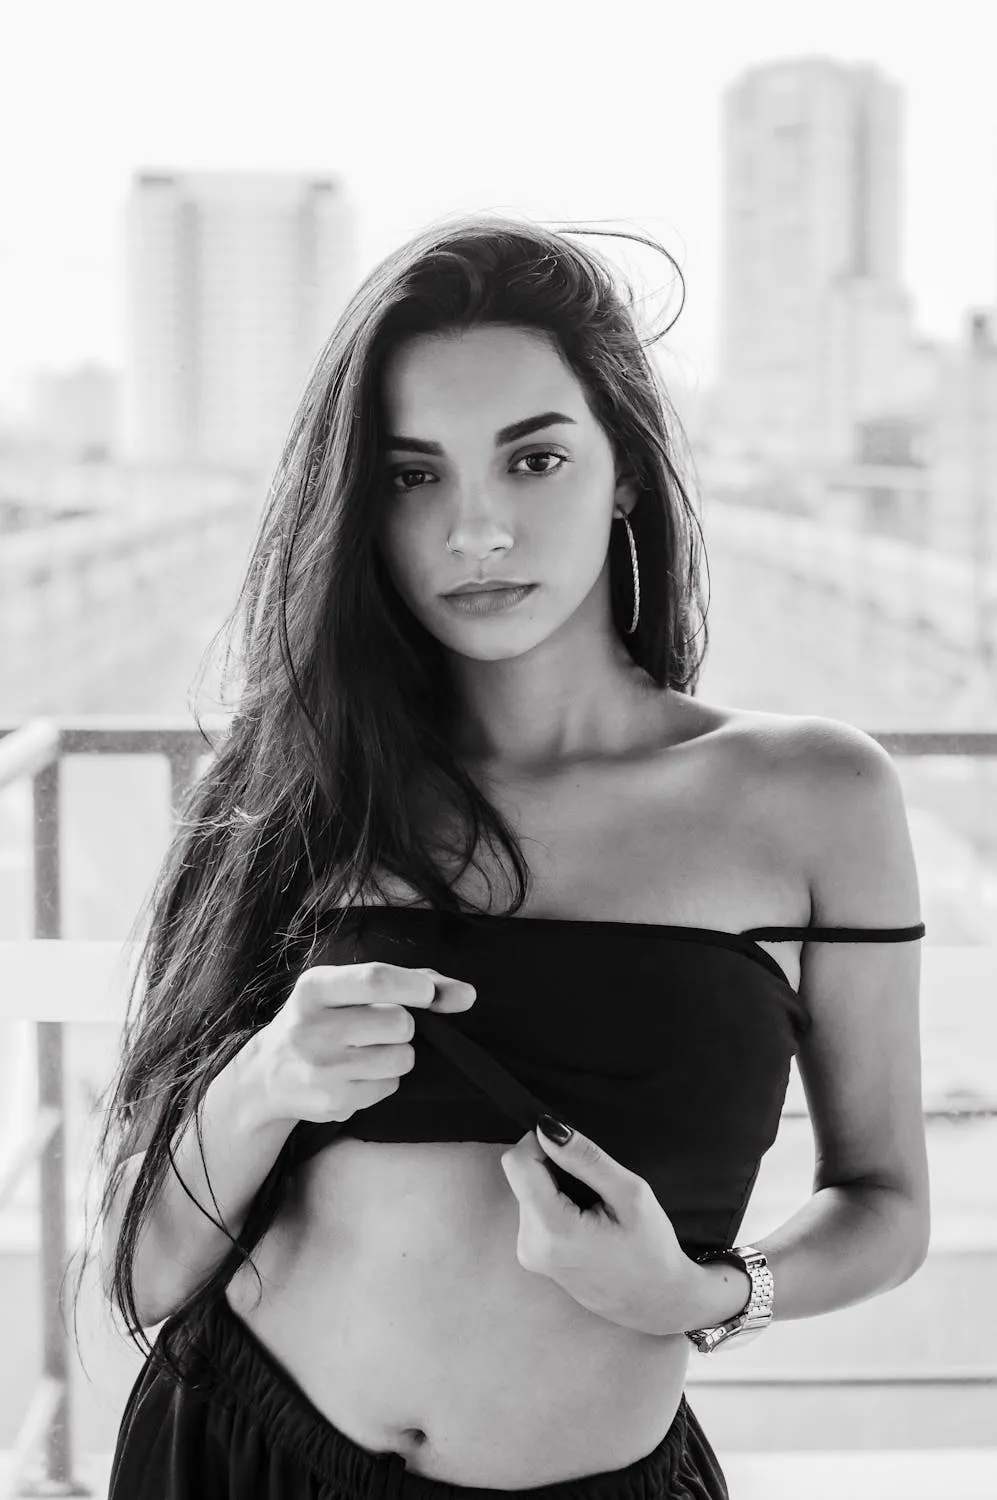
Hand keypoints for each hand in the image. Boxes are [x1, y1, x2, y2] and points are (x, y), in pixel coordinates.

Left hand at [499, 1118, 697, 1334]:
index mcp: (553, 1230)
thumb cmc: (652, 1250)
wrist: (657, 1302)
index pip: (517, 1162)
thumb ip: (586, 1158)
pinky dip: (554, 1203)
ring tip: (592, 1206)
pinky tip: (584, 1219)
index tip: (573, 1149)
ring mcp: (529, 1254)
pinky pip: (532, 1209)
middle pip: (521, 1175)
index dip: (540, 1143)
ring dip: (554, 1186)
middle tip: (594, 1185)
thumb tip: (547, 1127)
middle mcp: (531, 1245)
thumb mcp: (630, 1194)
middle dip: (552, 1167)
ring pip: (527, 1190)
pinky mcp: (532, 1257)